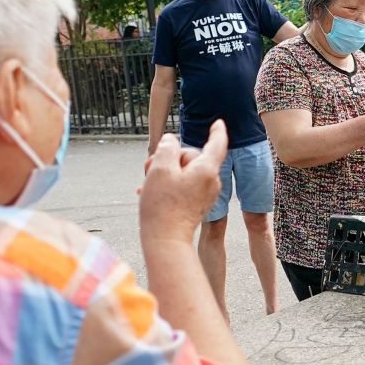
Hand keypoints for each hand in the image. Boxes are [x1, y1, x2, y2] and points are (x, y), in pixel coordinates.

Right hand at [139, 121, 227, 246]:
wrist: (166, 241)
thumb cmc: (162, 205)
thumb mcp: (160, 167)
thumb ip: (167, 147)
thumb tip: (172, 142)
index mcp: (207, 169)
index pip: (216, 143)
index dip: (217, 131)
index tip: (218, 123)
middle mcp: (210, 181)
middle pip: (190, 157)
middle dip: (169, 159)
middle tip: (148, 169)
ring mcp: (204, 195)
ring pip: (183, 172)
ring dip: (164, 174)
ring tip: (146, 184)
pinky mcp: (196, 205)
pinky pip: (182, 186)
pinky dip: (167, 186)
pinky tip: (148, 193)